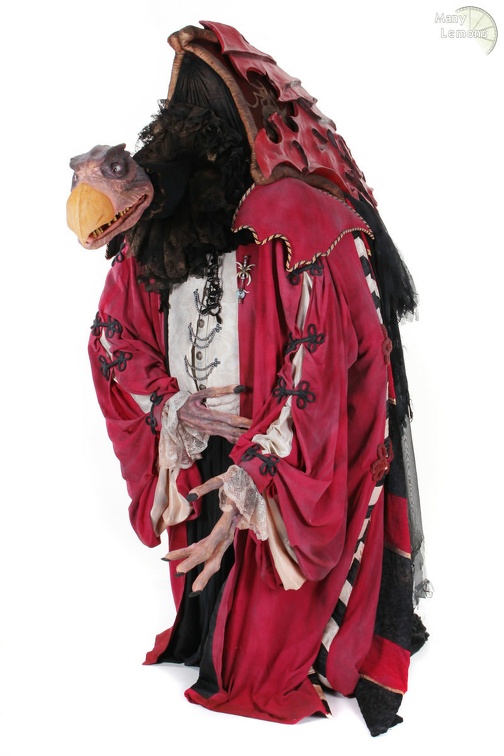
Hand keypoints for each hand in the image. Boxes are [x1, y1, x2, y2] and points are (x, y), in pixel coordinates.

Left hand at [163, 476, 239, 593]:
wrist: (254, 480)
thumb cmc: (239, 479)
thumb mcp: (222, 479)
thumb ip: (206, 487)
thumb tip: (190, 496)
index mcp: (228, 522)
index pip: (209, 546)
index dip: (194, 559)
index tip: (180, 569)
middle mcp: (229, 531)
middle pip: (214, 557)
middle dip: (202, 574)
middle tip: (190, 587)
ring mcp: (227, 532)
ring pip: (211, 553)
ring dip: (195, 561)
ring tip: (178, 571)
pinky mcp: (225, 530)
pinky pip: (209, 542)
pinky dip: (196, 548)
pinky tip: (182, 552)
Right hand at [177, 384, 251, 443]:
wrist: (174, 414)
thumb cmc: (189, 402)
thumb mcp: (199, 393)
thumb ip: (217, 391)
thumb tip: (238, 387)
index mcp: (206, 416)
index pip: (227, 419)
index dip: (240, 421)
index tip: (252, 422)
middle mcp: (208, 426)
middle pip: (229, 430)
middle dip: (244, 431)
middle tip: (258, 431)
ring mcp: (209, 432)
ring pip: (227, 436)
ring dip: (241, 437)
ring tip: (254, 437)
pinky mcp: (210, 433)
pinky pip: (224, 437)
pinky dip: (234, 438)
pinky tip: (243, 439)